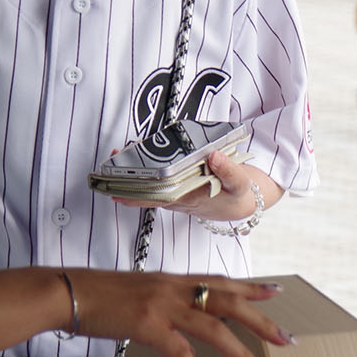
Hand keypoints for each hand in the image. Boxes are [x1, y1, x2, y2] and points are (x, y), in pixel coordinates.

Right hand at [70, 270, 289, 356]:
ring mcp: (164, 306)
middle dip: (262, 321)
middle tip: (288, 339)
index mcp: (174, 281)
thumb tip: (178, 312)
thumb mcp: (139, 290)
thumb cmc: (98, 294)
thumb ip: (164, 299)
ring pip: (215, 329)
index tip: (277, 291)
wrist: (68, 291)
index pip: (221, 281)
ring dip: (242, 354)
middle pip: (230, 302)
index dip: (251, 286)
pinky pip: (180, 355)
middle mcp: (175, 289)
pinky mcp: (148, 326)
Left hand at [109, 150, 272, 223]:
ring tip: (121, 153)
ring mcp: (176, 191)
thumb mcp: (240, 185)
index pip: (154, 198)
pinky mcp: (178, 184)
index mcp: (188, 199)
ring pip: (148, 183)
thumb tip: (214, 155)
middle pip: (145, 189)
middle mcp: (177, 197)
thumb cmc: (239, 196)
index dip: (132, 194)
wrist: (244, 203)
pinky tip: (139, 154)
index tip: (114, 188)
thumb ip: (229, 171)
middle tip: (112, 160)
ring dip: (134, 171)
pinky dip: (146, 167)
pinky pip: (156, 178)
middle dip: (126, 177)